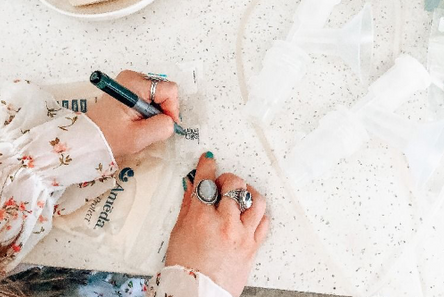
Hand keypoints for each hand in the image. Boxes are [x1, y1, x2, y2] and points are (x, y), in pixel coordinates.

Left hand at [86, 70, 178, 159]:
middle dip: (163, 110)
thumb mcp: (139, 137)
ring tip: (142, 123)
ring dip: (156, 110)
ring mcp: (131, 81)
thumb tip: (171, 120)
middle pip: (164, 90)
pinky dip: (150, 108)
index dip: (172, 108)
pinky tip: (138, 119)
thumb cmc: (111, 137)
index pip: (169, 90)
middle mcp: (133, 77)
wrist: (89, 137)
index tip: (164, 124)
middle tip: (150, 126)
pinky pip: (151, 95)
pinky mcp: (129, 87)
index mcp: (135, 84)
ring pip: (159, 94)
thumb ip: (162, 127)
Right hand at [166, 152, 269, 296]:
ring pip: (256, 200)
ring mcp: (242, 235)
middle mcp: (225, 224)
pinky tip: (247, 215)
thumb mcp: (179, 232)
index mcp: (202, 219)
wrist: (197, 295)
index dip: (207, 165)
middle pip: (235, 185)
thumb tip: (193, 185)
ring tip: (239, 197)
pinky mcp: (253, 247)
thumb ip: (188, 205)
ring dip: (247, 193)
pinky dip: (257, 214)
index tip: (208, 159)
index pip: (206, 181)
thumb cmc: (185, 268)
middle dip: (227, 179)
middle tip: (221, 185)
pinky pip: (264, 222)